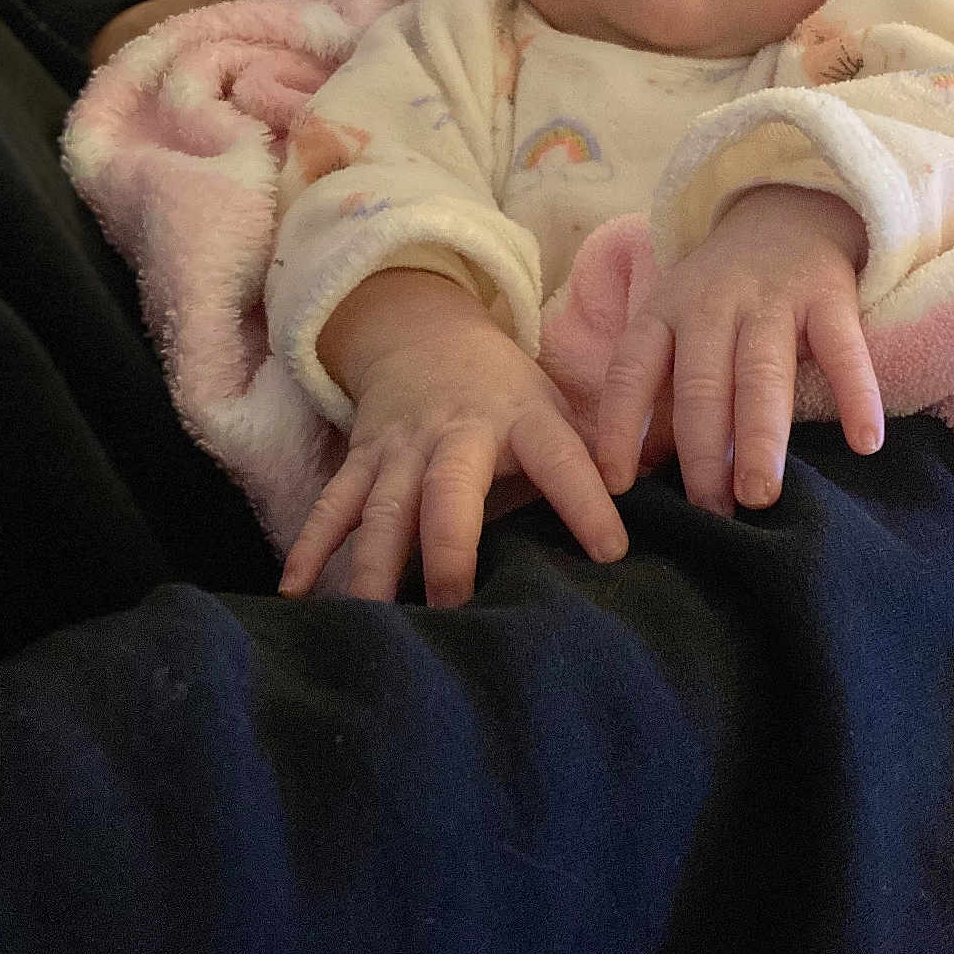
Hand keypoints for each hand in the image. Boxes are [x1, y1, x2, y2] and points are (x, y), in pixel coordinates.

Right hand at [279, 272, 627, 605]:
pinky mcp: (361, 462)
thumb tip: (657, 519)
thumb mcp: (556, 409)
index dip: (587, 503)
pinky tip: (297, 594)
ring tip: (376, 618)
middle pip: (449, 491)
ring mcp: (402, 450)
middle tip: (456, 604)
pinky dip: (313, 548)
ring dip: (378, 564)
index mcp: (523, 420)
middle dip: (450, 547)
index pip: (561, 461)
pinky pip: (334, 507)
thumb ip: (591, 461)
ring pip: (386, 509)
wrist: (424, 335)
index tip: (611, 552)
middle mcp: (458, 435)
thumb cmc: (507, 394)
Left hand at [596, 185, 883, 514]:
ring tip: (760, 496)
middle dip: (702, 453)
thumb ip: (663, 393)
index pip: (632, 373)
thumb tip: (638, 479)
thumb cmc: (722, 295)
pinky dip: (856, 395)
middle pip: (702, 385)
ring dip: (759, 438)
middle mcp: (711, 303)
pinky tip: (865, 443)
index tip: (617, 486)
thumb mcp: (677, 325)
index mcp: (664, 312)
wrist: (788, 207)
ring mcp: (771, 297)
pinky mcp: (829, 292)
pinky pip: (843, 349)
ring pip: (762, 373)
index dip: (620, 428)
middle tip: (710, 513)